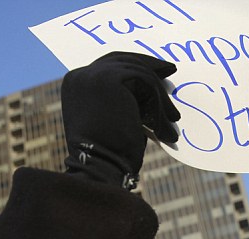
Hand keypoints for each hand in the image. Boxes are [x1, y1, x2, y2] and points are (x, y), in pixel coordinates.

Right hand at [61, 52, 180, 187]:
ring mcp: (93, 74)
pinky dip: (159, 100)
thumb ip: (124, 99)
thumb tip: (149, 88)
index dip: (134, 68)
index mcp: (76, 85)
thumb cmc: (110, 154)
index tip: (157, 72)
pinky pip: (145, 79)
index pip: (108, 67)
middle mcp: (80, 75)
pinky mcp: (110, 78)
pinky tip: (166, 121)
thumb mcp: (115, 119)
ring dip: (159, 96)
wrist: (101, 167)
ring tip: (173, 118)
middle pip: (122, 60)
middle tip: (170, 69)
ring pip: (138, 72)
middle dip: (148, 65)